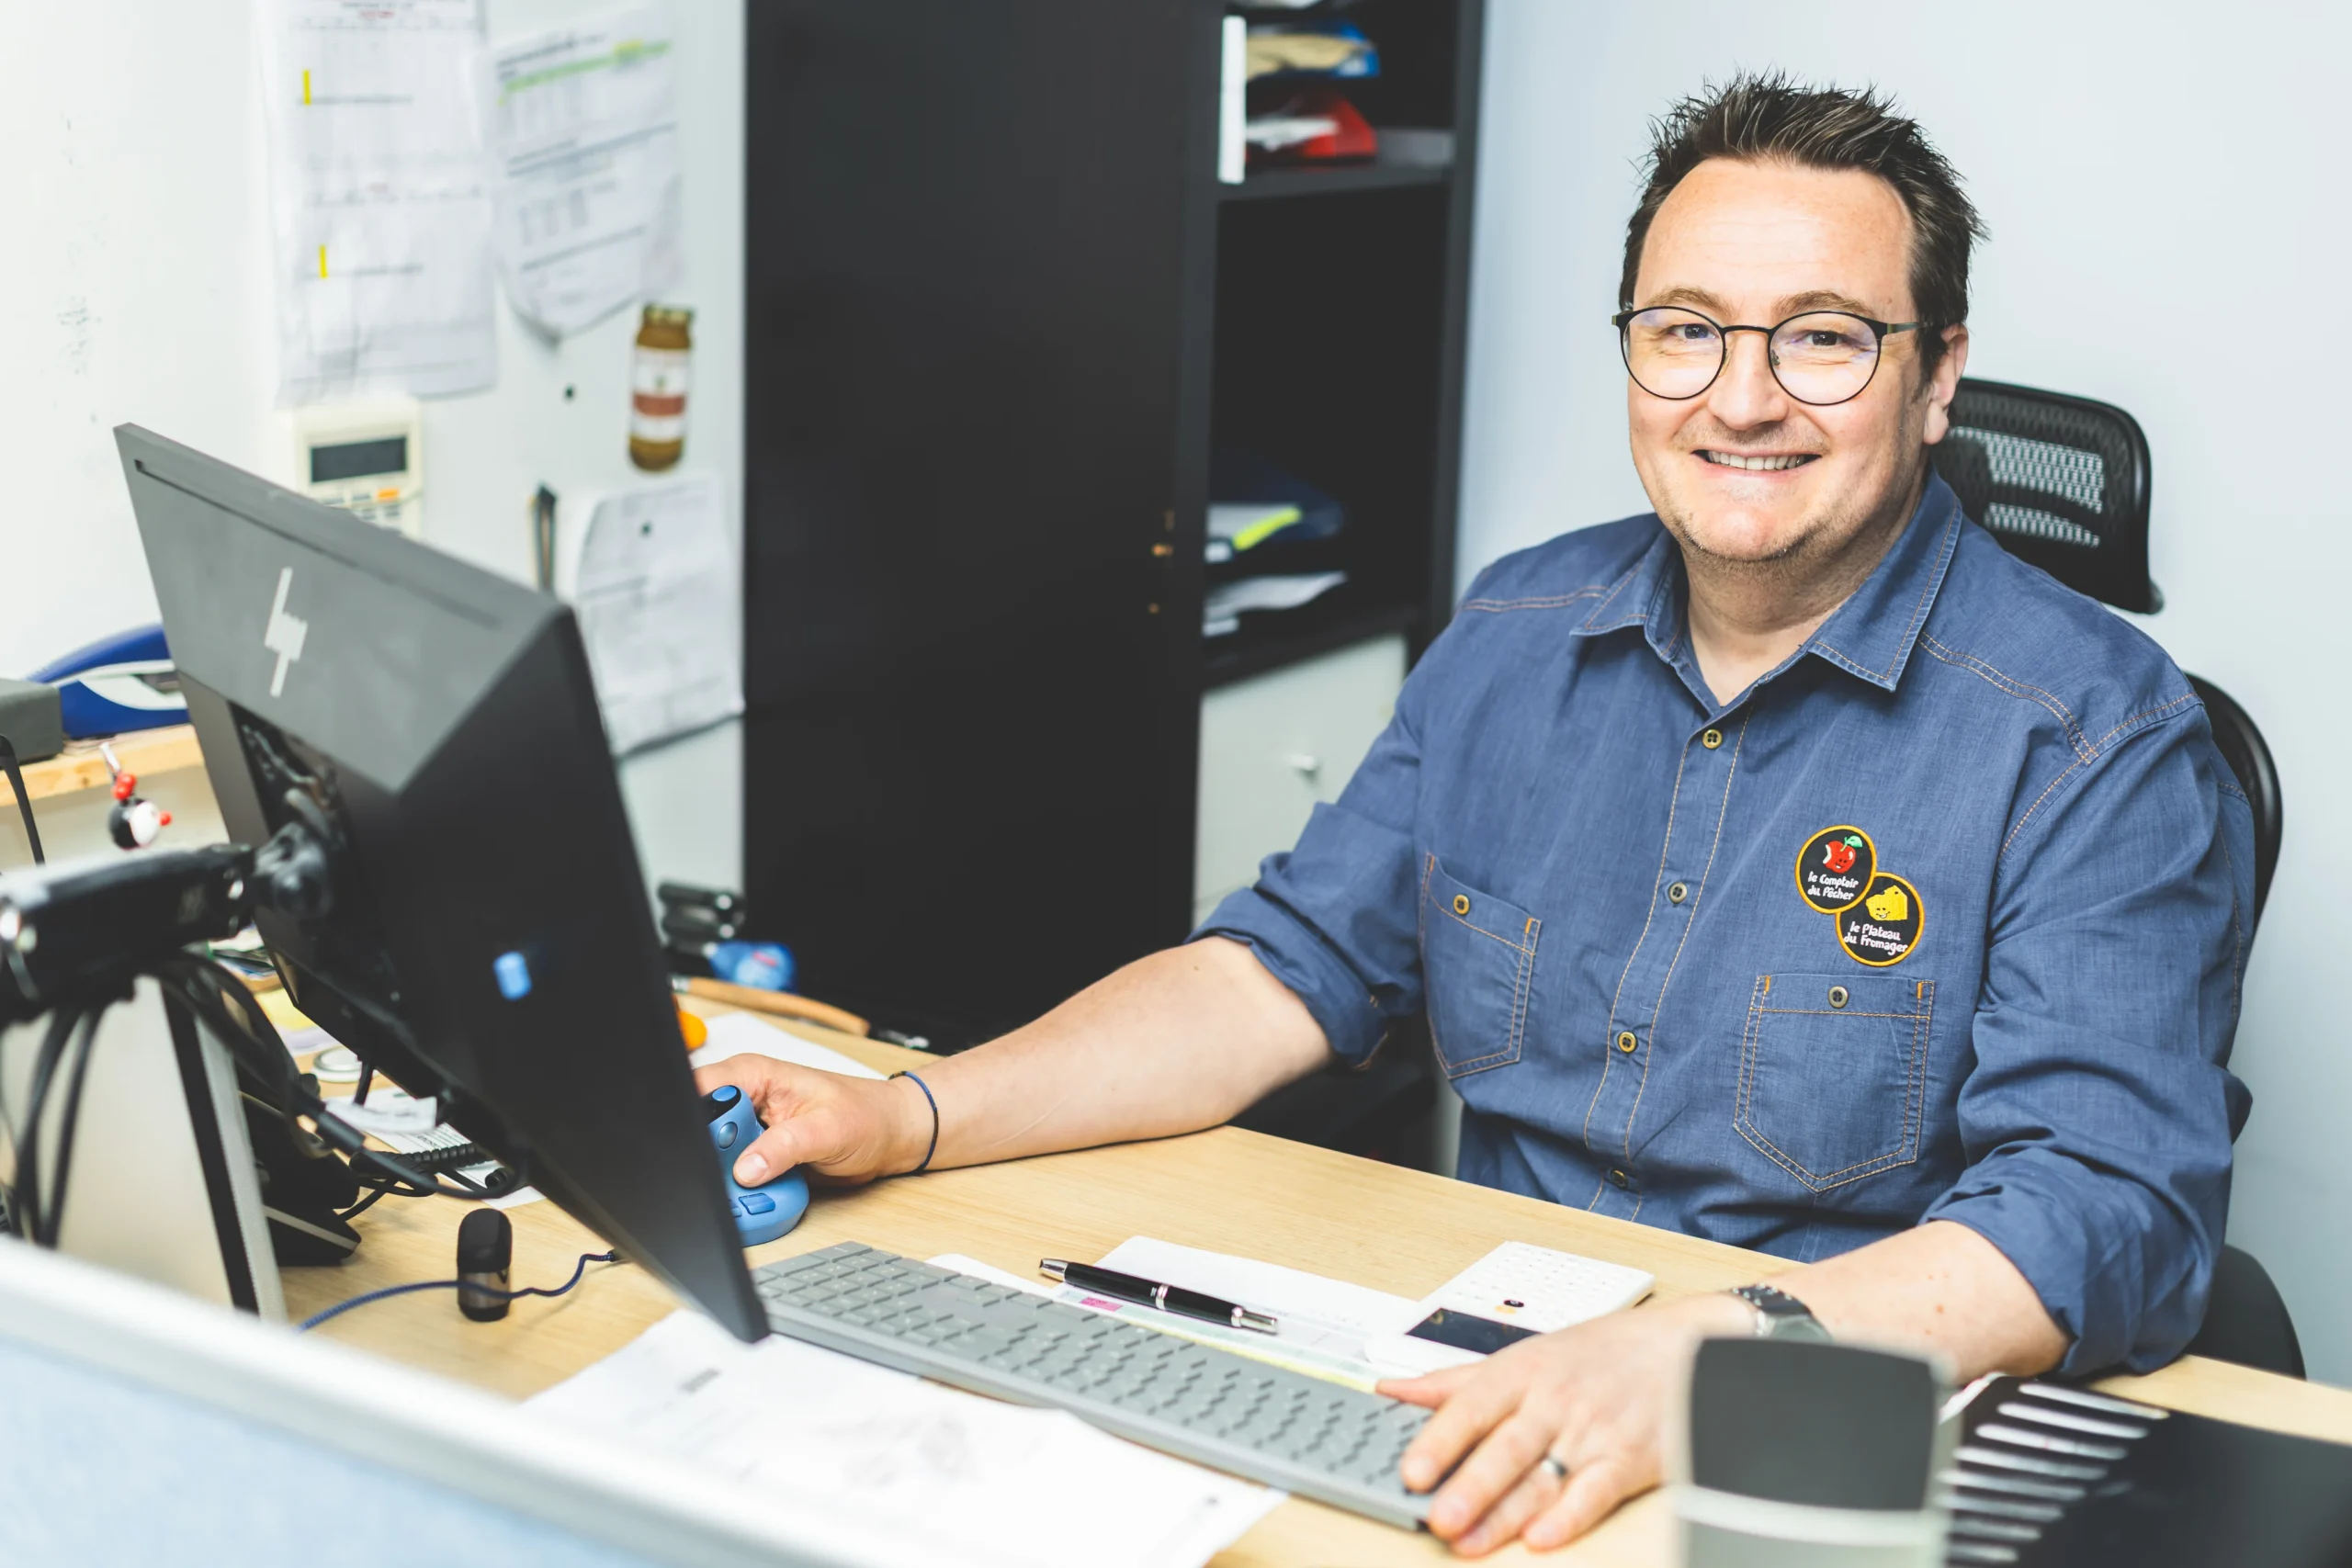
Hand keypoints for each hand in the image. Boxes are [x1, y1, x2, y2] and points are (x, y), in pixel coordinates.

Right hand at [691, 1054, 929, 1187]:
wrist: (886, 1136)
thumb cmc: (866, 1115)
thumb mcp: (827, 1130)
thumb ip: (784, 1146)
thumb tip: (746, 1168)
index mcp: (755, 1076)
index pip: (700, 1089)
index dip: (689, 1118)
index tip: (703, 1150)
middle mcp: (745, 1100)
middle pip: (700, 1131)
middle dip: (708, 1157)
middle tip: (733, 1176)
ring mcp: (748, 1130)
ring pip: (711, 1159)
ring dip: (724, 1179)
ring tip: (754, 1187)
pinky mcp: (754, 1155)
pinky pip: (730, 1177)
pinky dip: (739, 1189)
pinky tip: (759, 1193)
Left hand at [1379, 1294, 1748, 1554]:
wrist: (1683, 1347)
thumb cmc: (1597, 1354)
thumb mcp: (1525, 1355)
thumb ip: (1456, 1380)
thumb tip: (1392, 1391)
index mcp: (1523, 1371)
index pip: (1472, 1406)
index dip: (1440, 1439)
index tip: (1410, 1470)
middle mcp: (1555, 1400)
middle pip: (1506, 1446)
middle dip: (1470, 1484)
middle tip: (1437, 1517)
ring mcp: (1593, 1431)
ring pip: (1543, 1475)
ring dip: (1506, 1513)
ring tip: (1470, 1541)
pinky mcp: (1630, 1459)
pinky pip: (1596, 1491)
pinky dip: (1570, 1515)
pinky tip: (1542, 1537)